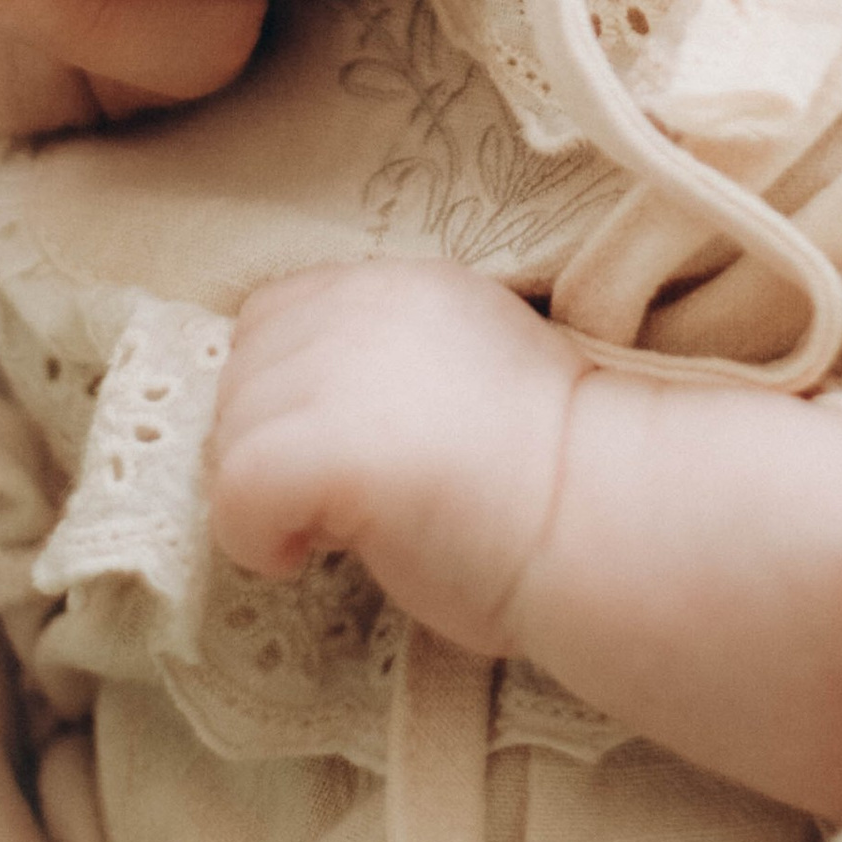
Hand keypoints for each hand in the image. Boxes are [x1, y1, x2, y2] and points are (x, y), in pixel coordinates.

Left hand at [210, 261, 580, 659]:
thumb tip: (304, 408)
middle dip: (268, 444)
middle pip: (239, 375)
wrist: (612, 519)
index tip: (341, 454)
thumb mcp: (466, 370)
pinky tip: (313, 557)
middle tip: (338, 503)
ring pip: (228, 437)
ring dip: (265, 494)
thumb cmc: (556, 475)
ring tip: (340, 530)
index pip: (273, 319)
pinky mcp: (324, 445)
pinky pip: (233, 496)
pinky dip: (255, 539)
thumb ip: (385, 363)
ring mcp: (338, 370)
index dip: (285, 393)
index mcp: (400, 285)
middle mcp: (360, 305)